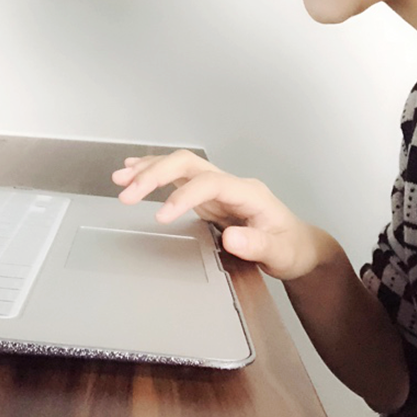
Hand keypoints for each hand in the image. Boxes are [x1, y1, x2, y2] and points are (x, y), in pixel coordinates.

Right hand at [112, 149, 321, 280]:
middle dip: (155, 174)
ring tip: (120, 178)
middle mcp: (230, 183)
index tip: (161, 216)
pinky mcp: (208, 195)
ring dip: (149, 169)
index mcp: (248, 193)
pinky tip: (133, 171)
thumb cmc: (289, 248)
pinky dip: (154, 172)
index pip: (210, 182)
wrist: (297, 245)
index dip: (183, 195)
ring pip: (179, 165)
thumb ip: (257, 244)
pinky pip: (178, 177)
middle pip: (189, 163)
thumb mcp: (280, 253)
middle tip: (127, 193)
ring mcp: (218, 186)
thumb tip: (232, 237)